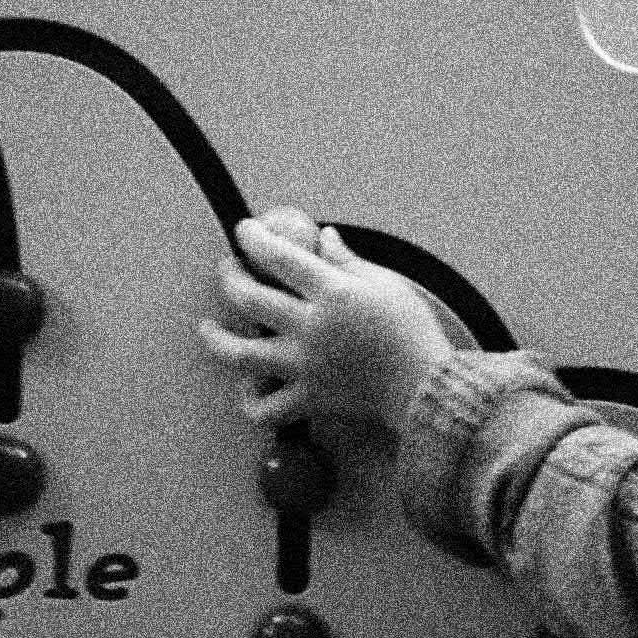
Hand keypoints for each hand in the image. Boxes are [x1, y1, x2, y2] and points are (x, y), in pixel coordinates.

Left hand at [197, 209, 448, 445]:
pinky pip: (267, 407)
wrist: (428, 388)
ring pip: (242, 355)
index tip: (243, 230)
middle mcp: (311, 328)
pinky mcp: (310, 399)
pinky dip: (251, 400)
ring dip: (217, 339)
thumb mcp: (385, 283)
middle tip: (228, 269)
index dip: (253, 238)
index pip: (278, 257)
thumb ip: (347, 260)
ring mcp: (306, 367)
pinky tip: (249, 387)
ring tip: (209, 329)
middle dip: (229, 278)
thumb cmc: (412, 331)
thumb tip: (324, 237)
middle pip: (249, 299)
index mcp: (332, 293)